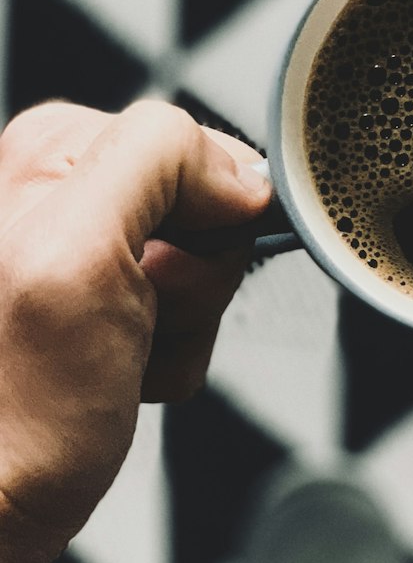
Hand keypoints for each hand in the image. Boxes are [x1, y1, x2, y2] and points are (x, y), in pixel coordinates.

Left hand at [0, 99, 271, 562]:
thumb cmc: (6, 413)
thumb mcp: (79, 253)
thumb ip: (157, 160)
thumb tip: (239, 168)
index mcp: (49, 151)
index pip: (197, 149)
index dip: (205, 218)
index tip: (159, 271)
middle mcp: (58, 192)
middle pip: (206, 213)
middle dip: (190, 279)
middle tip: (130, 321)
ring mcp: (78, 256)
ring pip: (201, 271)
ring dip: (179, 329)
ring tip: (116, 359)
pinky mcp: (92, 310)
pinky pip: (180, 317)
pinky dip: (164, 359)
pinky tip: (115, 379)